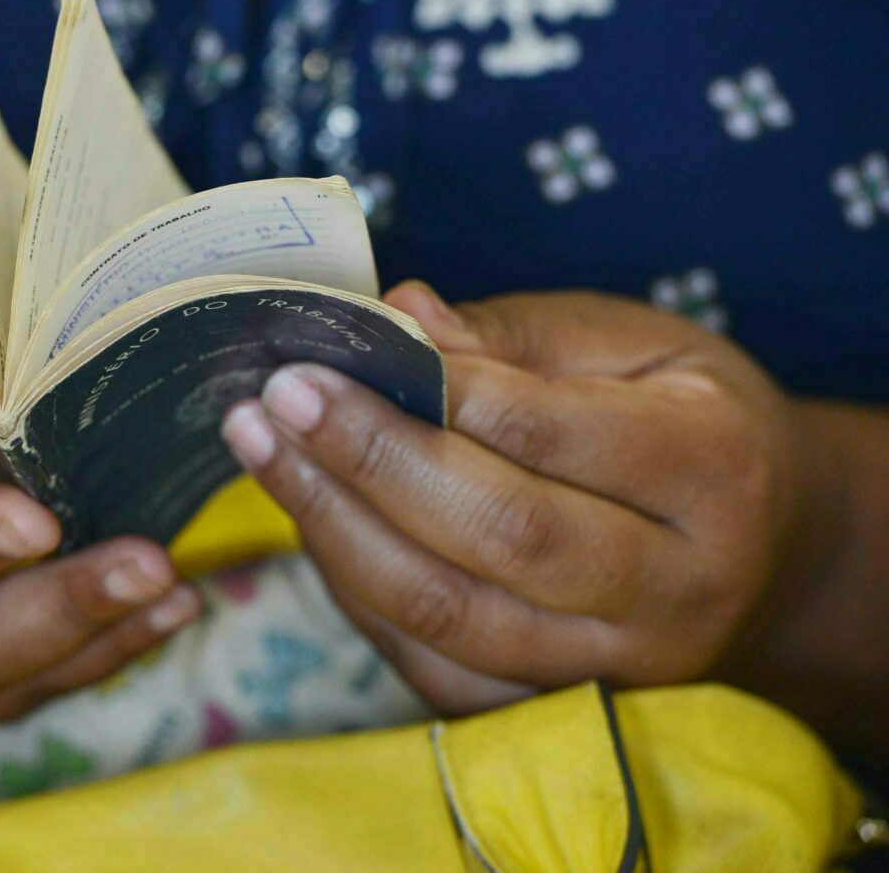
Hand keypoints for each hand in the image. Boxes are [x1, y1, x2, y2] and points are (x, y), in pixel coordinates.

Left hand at [220, 283, 831, 714]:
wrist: (765, 549)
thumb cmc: (687, 419)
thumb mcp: (636, 344)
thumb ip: (515, 336)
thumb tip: (398, 317)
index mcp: (712, 470)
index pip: (547, 435)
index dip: (425, 394)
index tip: (324, 355)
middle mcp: (675, 588)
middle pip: (499, 536)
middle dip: (366, 463)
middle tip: (271, 403)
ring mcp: (617, 667)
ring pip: (450, 615)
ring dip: (335, 530)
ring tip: (262, 451)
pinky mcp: (555, 709)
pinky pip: (431, 664)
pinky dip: (355, 592)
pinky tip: (310, 519)